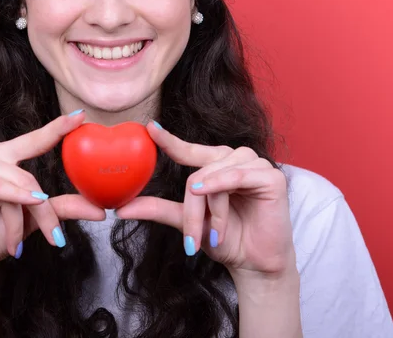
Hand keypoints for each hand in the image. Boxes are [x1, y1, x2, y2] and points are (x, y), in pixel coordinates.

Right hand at [0, 111, 105, 283]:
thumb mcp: (34, 217)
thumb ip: (62, 207)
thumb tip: (100, 211)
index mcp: (0, 155)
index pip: (32, 140)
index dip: (56, 128)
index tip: (80, 116)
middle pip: (28, 176)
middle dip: (43, 210)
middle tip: (54, 237)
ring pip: (15, 186)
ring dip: (22, 219)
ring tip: (17, 243)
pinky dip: (14, 201)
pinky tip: (28, 207)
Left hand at [115, 122, 295, 281]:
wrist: (255, 265)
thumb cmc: (225, 240)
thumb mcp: (188, 221)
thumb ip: (158, 209)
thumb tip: (121, 209)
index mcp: (215, 163)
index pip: (188, 149)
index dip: (169, 140)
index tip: (150, 128)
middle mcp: (234, 158)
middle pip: (197, 173)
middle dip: (191, 208)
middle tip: (190, 239)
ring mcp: (254, 164)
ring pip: (213, 177)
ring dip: (211, 211)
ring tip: (215, 235)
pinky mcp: (271, 176)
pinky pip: (237, 175)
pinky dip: (221, 186)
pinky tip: (210, 193)